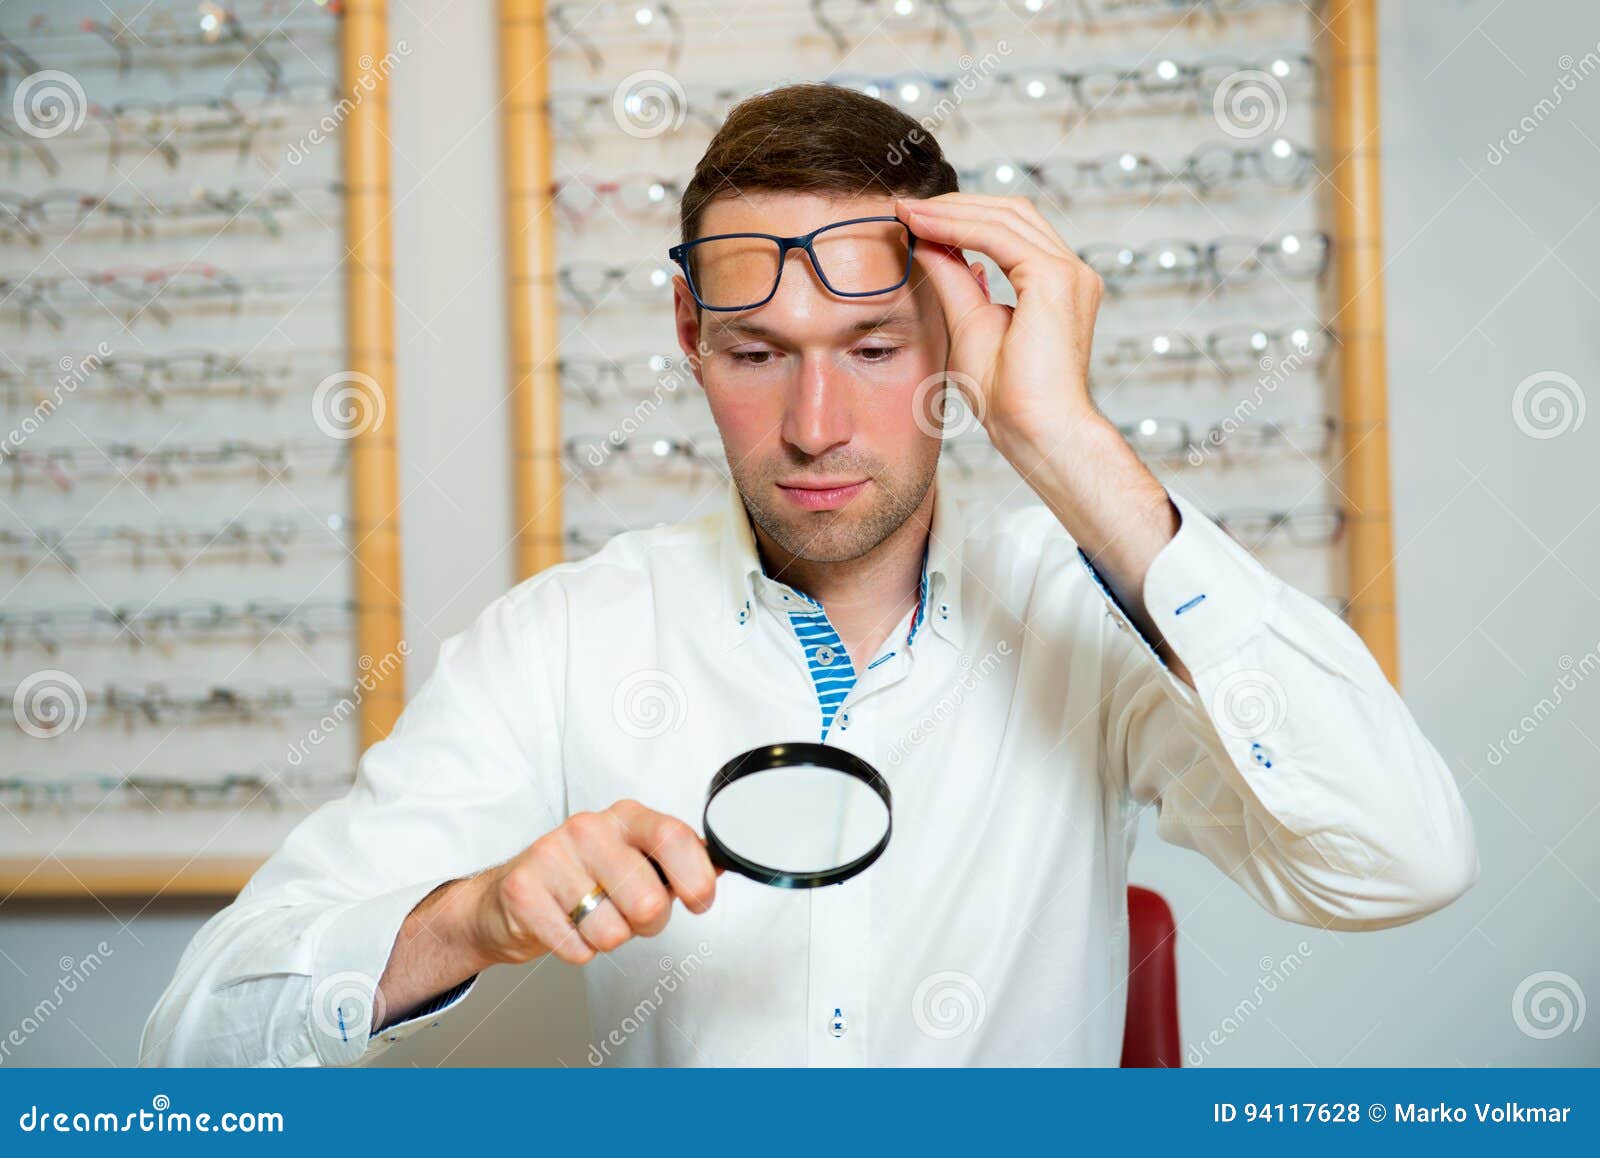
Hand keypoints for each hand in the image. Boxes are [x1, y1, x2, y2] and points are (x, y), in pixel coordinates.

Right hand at [469, 799, 720, 965]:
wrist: (513, 893)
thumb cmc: (584, 874)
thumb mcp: (633, 855)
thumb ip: (675, 860)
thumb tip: (722, 865)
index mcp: (625, 816)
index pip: (674, 838)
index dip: (696, 878)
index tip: (699, 900)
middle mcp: (588, 829)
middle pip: (648, 902)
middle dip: (648, 923)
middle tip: (629, 913)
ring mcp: (552, 857)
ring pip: (612, 932)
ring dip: (609, 938)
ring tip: (591, 917)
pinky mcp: (523, 892)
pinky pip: (577, 949)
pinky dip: (578, 950)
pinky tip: (566, 925)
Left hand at [895, 192, 1104, 453]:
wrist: (1036, 429)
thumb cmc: (1009, 396)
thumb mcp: (968, 324)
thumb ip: (954, 280)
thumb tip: (929, 242)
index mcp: (1054, 283)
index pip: (1008, 230)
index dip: (961, 218)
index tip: (915, 219)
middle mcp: (1069, 270)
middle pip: (1010, 212)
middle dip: (955, 205)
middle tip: (906, 208)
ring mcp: (1068, 271)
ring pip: (1005, 216)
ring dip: (952, 210)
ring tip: (908, 212)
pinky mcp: (1055, 277)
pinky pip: (999, 235)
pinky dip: (959, 227)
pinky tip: (925, 227)